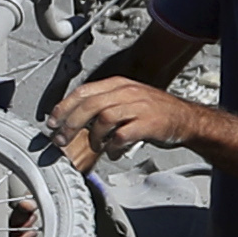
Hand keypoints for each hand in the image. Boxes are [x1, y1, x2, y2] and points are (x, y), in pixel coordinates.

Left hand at [49, 74, 193, 170]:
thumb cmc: (154, 112)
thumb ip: (103, 105)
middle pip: (90, 104)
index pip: (84, 91)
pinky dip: (112, 146)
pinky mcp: (148, 124)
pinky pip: (122, 135)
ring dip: (94, 136)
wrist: (185, 119)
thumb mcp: (127, 100)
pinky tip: (113, 152)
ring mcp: (138, 107)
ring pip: (104, 118)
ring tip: (96, 146)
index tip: (52, 121)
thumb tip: (75, 121)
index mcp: (118, 85)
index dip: (64, 106)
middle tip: (62, 139)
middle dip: (71, 124)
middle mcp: (127, 92)